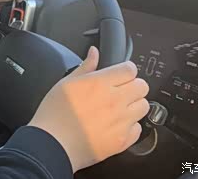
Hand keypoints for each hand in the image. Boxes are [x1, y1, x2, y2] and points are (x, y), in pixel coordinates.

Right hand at [28, 47, 149, 171]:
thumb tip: (94, 52)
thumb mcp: (66, 83)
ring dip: (134, 105)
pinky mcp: (123, 140)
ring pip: (144, 106)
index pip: (130, 69)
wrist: (54, 144)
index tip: (120, 73)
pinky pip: (138, 128)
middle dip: (133, 85)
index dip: (126, 69)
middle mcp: (114, 100)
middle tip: (121, 90)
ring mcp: (121, 121)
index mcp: (100, 83)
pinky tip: (116, 125)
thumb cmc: (55, 113)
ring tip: (119, 108)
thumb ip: (85, 66)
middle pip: (142, 86)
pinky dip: (130, 126)